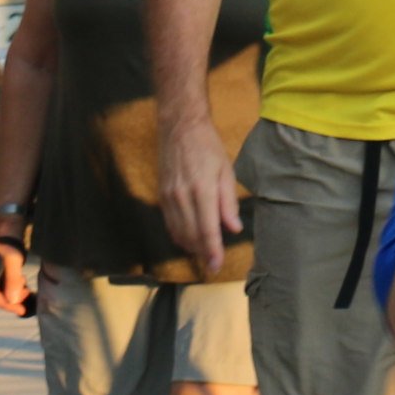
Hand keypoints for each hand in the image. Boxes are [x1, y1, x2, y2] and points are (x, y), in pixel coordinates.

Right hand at [0, 234, 34, 317]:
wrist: (7, 227)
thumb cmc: (9, 242)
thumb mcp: (13, 260)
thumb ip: (13, 280)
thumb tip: (13, 300)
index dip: (6, 305)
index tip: (21, 310)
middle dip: (11, 300)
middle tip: (28, 298)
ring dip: (13, 295)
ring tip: (27, 290)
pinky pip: (0, 286)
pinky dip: (12, 289)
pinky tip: (23, 286)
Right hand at [158, 110, 243, 276]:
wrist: (179, 129)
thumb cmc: (208, 148)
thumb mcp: (226, 172)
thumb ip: (228, 203)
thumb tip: (233, 228)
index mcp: (202, 190)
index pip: (207, 229)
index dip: (213, 251)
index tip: (217, 265)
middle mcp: (181, 196)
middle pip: (191, 235)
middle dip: (202, 253)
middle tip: (213, 264)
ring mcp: (168, 197)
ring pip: (178, 232)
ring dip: (191, 246)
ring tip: (203, 254)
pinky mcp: (161, 195)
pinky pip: (169, 223)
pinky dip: (179, 235)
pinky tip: (188, 239)